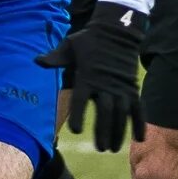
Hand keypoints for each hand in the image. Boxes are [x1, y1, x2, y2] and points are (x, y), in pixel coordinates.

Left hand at [38, 2, 147, 151]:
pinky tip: (139, 140)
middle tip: (100, 148)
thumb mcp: (70, 46)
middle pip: (106, 111)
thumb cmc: (89, 40)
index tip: (76, 131)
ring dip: (119, 132)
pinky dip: (140, 123)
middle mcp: (106, 84)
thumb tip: (37, 61)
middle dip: (103, 131)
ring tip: (113, 149)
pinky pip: (139, 108)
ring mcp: (122, 87)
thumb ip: (56, 57)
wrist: (117, 30)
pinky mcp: (133, 88)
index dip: (79, 115)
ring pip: (122, 113)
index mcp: (87, 76)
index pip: (82, 98)